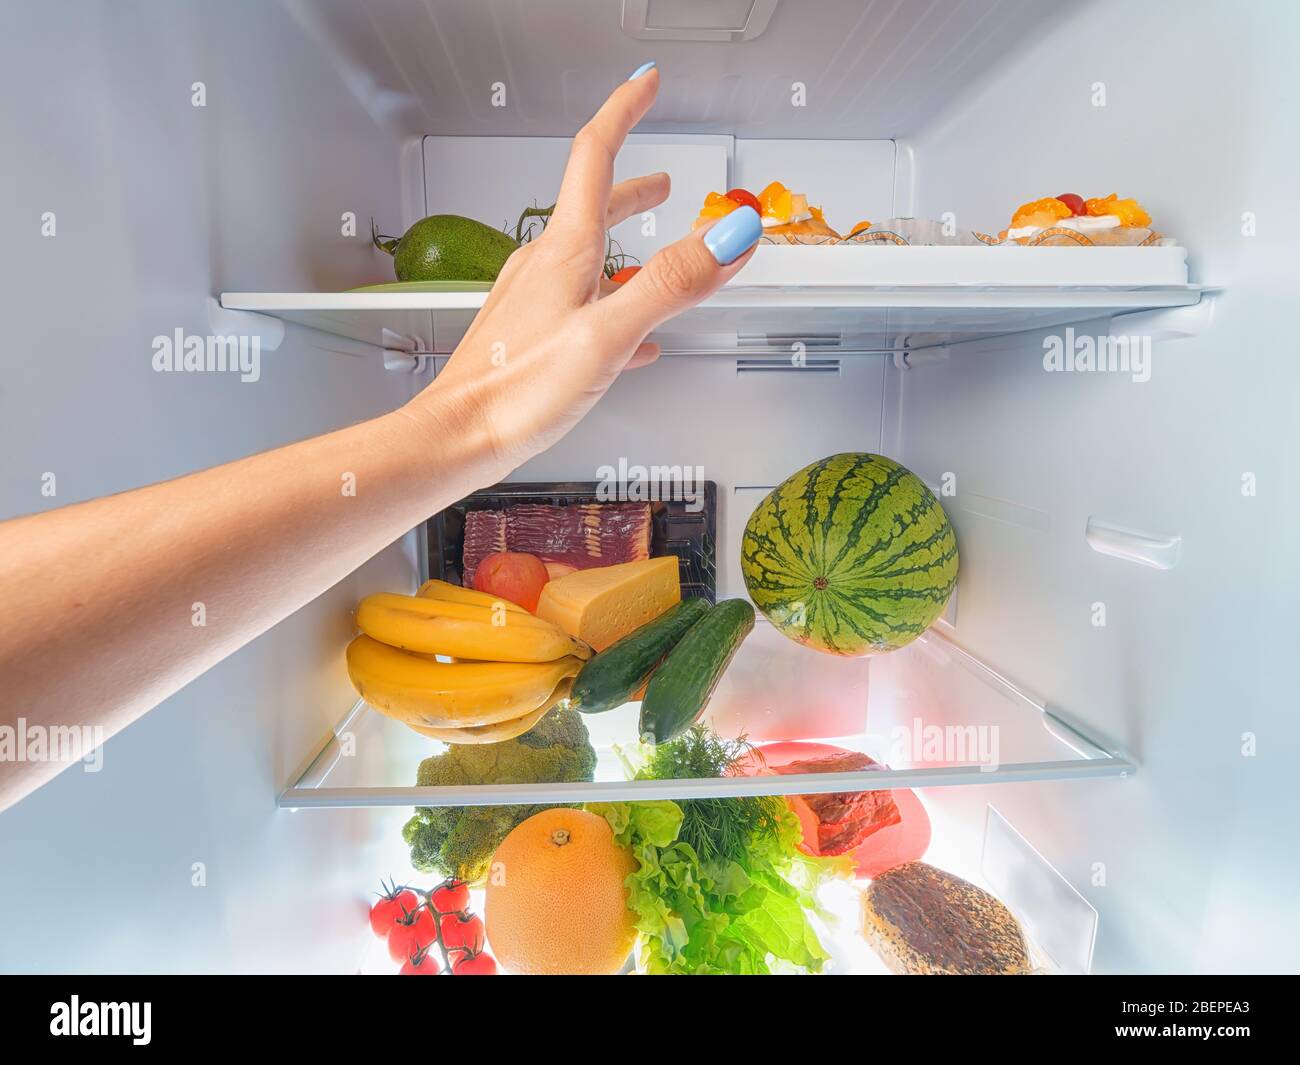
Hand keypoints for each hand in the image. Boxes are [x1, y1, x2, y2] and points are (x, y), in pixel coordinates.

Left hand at [405, 63, 762, 478]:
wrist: (458, 438)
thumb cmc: (516, 390)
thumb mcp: (608, 335)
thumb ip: (671, 284)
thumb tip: (730, 233)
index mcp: (565, 251)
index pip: (595, 156)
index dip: (624, 112)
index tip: (647, 86)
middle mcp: (545, 266)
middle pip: (595, 206)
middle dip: (634, 186)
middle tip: (664, 181)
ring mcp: (534, 300)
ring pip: (590, 257)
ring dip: (626, 243)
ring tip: (655, 252)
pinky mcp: (531, 337)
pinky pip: (583, 307)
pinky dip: (616, 305)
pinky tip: (635, 339)